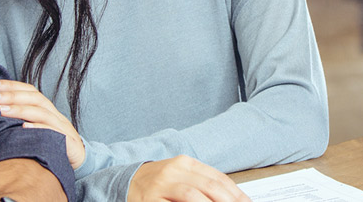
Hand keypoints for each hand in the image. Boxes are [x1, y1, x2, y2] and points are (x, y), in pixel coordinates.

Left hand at [0, 79, 85, 168]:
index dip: (12, 86)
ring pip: (42, 113)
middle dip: (12, 96)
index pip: (30, 91)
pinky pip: (53, 133)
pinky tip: (23, 128)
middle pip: (35, 99)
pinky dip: (38, 128)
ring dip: (21, 110)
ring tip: (1, 110)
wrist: (79, 160)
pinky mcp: (68, 143)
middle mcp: (55, 115)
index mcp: (47, 110)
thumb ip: (21, 120)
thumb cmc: (52, 144)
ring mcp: (62, 128)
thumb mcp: (37, 129)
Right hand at [128, 156, 249, 201]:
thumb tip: (231, 197)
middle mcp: (174, 171)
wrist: (125, 182)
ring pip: (193, 195)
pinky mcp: (150, 200)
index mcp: (186, 164)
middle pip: (210, 187)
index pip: (219, 179)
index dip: (237, 195)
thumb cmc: (157, 183)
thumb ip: (203, 184)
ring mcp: (161, 185)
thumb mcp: (181, 177)